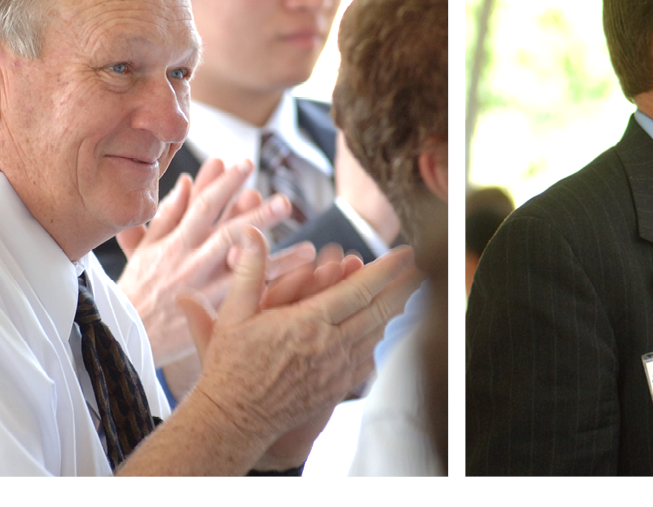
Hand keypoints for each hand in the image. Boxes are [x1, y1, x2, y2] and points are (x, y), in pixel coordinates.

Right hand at [116, 158, 312, 369]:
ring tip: (308, 245)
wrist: (123, 338)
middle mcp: (191, 262)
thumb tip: (188, 180)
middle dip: (255, 214)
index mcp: (174, 244)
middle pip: (228, 232)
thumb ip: (167, 215)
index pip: (202, 207)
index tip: (241, 162)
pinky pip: (251, 294)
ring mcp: (206, 287)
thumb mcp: (143, 250)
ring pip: (243, 264)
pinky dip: (279, 280)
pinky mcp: (217, 311)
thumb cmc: (135, 292)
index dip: (222, 184)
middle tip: (283, 199)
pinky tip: (306, 270)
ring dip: (276, 252)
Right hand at [178, 227, 420, 468]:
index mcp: (309, 323)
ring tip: (408, 292)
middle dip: (404, 286)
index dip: (387, 269)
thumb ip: (250, 271)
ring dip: (394, 311)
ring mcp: (337, 370)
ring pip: (377, 334)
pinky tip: (382, 329)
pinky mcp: (337, 388)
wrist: (233, 420)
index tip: (406, 253)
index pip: (360, 289)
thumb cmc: (229, 365)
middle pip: (380, 310)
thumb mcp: (233, 314)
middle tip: (422, 267)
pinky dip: (379, 338)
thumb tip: (251, 231)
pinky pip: (368, 359)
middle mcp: (330, 346)